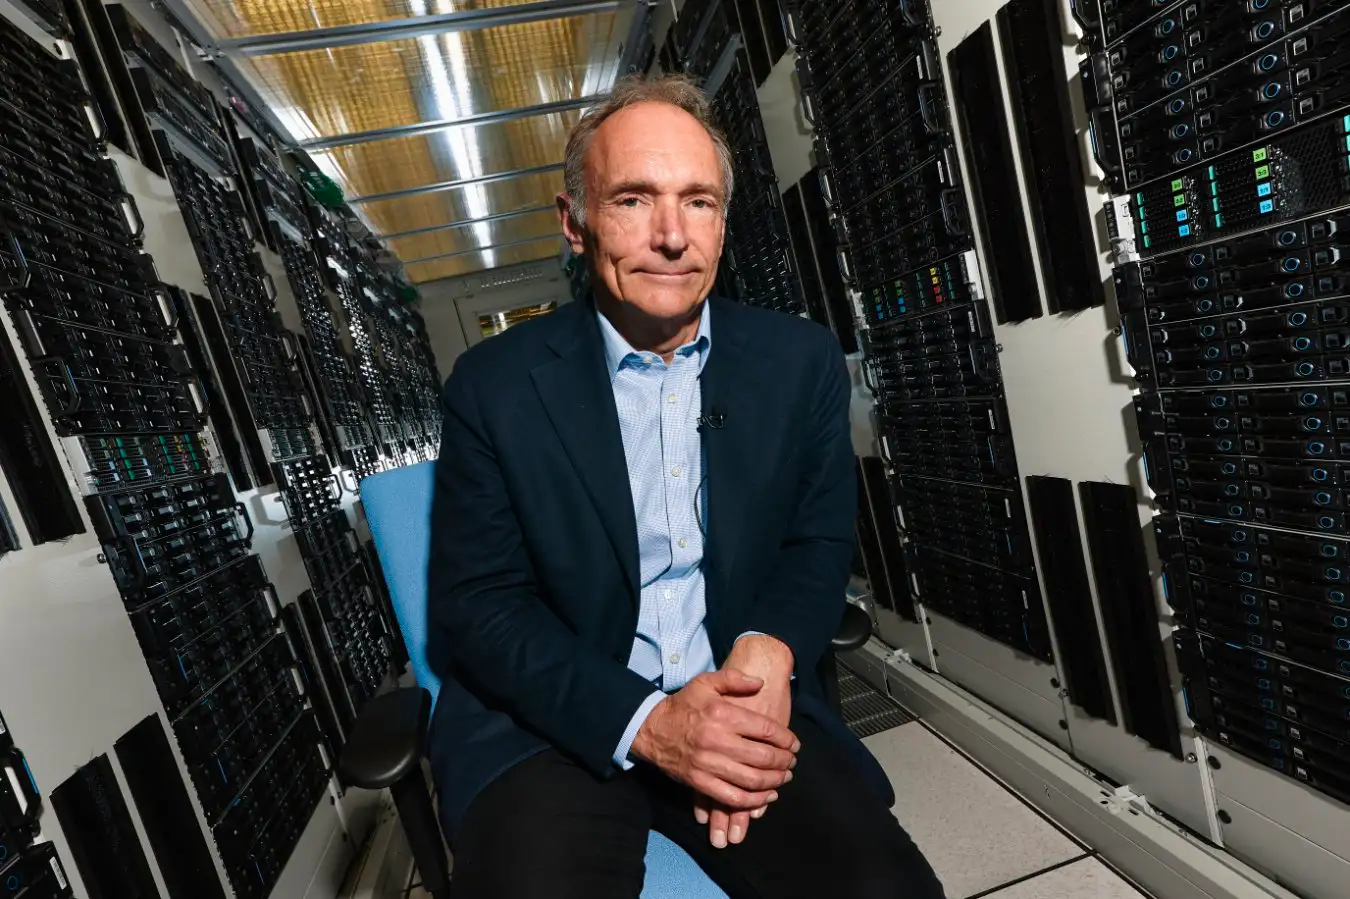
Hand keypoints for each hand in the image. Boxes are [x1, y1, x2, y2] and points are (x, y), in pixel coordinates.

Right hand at [698, 635, 794, 848]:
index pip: (766, 730)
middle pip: (763, 756)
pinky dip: (754, 801)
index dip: (786, 739)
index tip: (794, 744)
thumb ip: (734, 679)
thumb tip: (761, 683)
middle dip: (784, 761)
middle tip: (792, 762)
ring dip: (774, 781)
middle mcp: (717, 740)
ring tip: (784, 777)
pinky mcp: (700, 783)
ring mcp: (708, 764)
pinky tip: (767, 796)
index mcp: (722, 714)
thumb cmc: (683, 705)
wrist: (651, 729)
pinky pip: (733, 798)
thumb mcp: (705, 682)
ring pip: (752, 779)